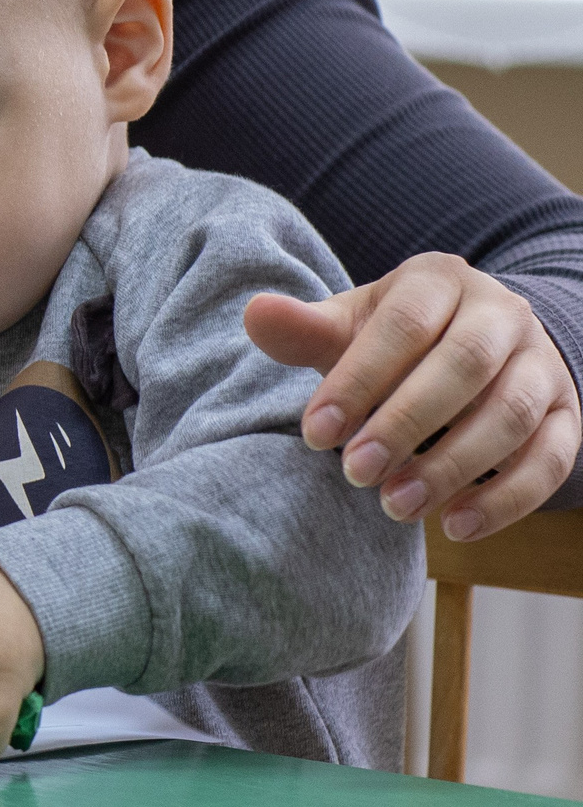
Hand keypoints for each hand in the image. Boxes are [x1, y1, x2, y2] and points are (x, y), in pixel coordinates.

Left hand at [246, 253, 582, 541]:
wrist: (475, 348)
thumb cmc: (394, 341)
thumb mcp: (350, 327)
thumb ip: (306, 330)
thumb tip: (255, 313)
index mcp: (440, 279)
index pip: (404, 324)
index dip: (359, 378)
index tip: (316, 433)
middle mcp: (503, 314)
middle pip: (464, 366)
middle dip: (405, 424)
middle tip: (355, 475)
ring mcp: (543, 364)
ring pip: (511, 415)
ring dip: (453, 466)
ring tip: (396, 507)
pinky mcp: (569, 416)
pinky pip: (551, 459)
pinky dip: (506, 498)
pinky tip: (455, 526)